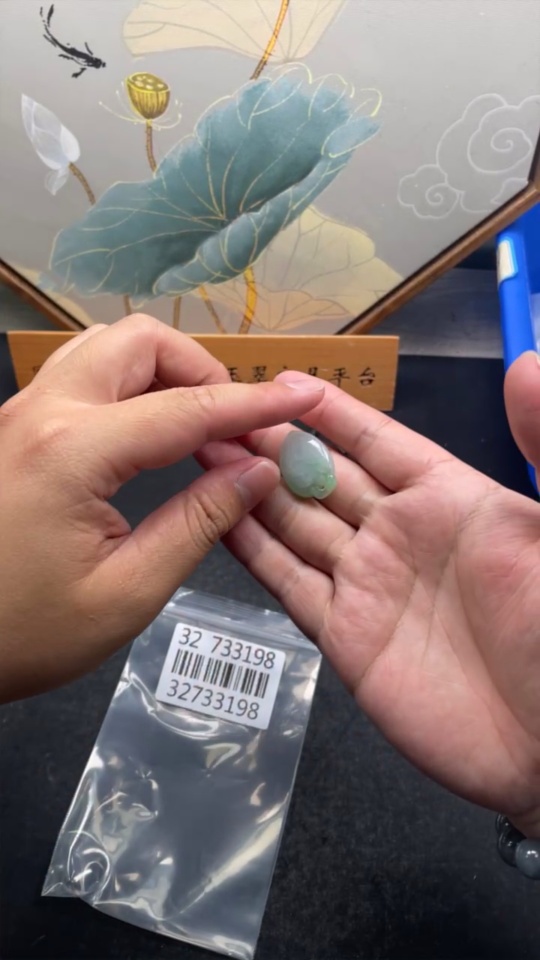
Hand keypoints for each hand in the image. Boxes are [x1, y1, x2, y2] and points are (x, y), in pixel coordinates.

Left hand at [0, 316, 323, 701]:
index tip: (302, 399)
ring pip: (104, 349)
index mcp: (72, 452)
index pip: (186, 409)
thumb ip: (198, 523)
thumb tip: (257, 471)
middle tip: (233, 426)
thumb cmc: (24, 634)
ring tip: (196, 427)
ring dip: (161, 372)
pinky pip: (79, 377)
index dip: (254, 404)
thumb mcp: (125, 594)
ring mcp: (19, 415)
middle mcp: (42, 413)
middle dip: (200, 370)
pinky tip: (147, 434)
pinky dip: (128, 387)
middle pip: (138, 342)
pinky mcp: (12, 429)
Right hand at [199, 353, 539, 835]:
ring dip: (250, 488)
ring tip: (200, 452)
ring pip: (295, 524)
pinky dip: (252, 552)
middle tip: (215, 412)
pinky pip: (288, 583)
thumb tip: (524, 363)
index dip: (331, 411)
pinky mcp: (344, 636)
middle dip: (271, 443)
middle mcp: (400, 533)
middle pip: (324, 477)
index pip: (378, 440)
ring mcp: (368, 585)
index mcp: (451, 498)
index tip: (280, 381)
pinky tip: (214, 518)